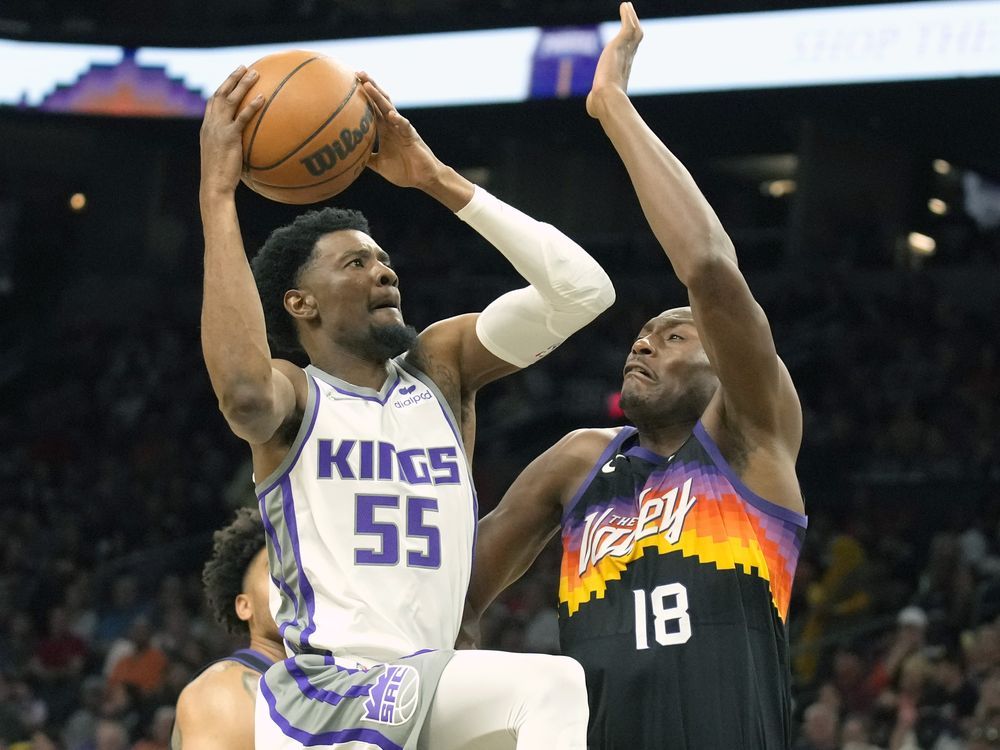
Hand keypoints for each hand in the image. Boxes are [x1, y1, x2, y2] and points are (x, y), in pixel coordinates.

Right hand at [199, 66, 262, 196]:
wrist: (214, 185)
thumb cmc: (221, 178)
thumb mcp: (225, 158)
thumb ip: (233, 147)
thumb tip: (248, 148)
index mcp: (208, 128)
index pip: (213, 102)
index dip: (222, 88)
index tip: (232, 79)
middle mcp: (211, 124)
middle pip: (220, 94)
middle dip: (232, 79)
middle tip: (244, 67)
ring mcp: (218, 129)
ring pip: (229, 100)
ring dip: (242, 84)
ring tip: (255, 74)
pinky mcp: (229, 137)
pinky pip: (241, 118)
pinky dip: (251, 106)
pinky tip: (262, 98)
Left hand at [358, 72, 445, 188]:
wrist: (423, 178)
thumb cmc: (404, 171)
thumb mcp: (380, 165)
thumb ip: (367, 159)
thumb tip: (350, 159)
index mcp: (384, 130)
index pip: (372, 108)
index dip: (362, 96)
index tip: (350, 82)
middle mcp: (393, 125)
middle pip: (379, 101)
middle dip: (369, 86)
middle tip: (357, 73)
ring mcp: (402, 129)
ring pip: (389, 109)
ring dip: (379, 97)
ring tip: (368, 85)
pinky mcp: (412, 137)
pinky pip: (405, 126)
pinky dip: (398, 120)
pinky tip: (390, 115)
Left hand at [587, 2, 642, 118]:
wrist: (606, 99)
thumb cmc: (600, 105)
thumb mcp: (597, 102)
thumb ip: (595, 101)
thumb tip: (591, 109)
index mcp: (622, 72)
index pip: (629, 55)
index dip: (629, 46)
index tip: (628, 39)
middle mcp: (627, 60)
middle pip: (635, 40)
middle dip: (633, 28)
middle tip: (631, 17)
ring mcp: (625, 52)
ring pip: (634, 31)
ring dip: (631, 18)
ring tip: (627, 7)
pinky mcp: (619, 44)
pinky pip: (627, 25)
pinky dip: (627, 15)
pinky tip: (625, 6)